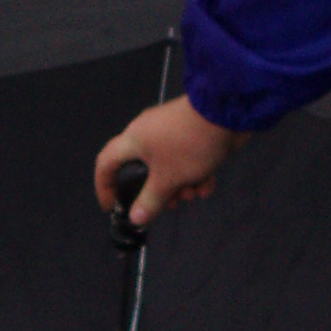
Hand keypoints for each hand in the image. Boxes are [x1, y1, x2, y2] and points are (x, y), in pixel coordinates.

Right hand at [94, 95, 244, 227]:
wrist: (226, 113)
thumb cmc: (189, 145)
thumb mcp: (168, 179)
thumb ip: (150, 200)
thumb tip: (136, 218)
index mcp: (133, 140)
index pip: (106, 163)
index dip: (104, 186)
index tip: (112, 206)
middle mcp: (148, 134)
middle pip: (142, 170)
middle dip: (157, 191)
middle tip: (169, 204)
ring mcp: (171, 132)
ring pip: (167, 167)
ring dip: (180, 184)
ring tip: (193, 192)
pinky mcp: (192, 134)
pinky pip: (186, 159)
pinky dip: (195, 173)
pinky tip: (207, 184)